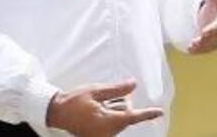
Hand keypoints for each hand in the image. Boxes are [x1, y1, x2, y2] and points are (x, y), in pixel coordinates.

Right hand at [47, 80, 162, 135]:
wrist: (56, 113)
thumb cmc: (74, 102)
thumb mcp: (96, 91)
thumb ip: (116, 89)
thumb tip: (133, 84)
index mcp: (109, 122)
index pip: (133, 116)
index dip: (148, 113)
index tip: (160, 112)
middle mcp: (108, 132)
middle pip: (125, 113)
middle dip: (118, 102)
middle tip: (101, 98)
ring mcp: (103, 135)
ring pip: (118, 117)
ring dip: (112, 107)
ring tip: (95, 104)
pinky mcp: (99, 135)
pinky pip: (110, 122)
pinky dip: (107, 113)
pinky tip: (95, 109)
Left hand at [188, 0, 216, 53]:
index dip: (214, 28)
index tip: (203, 32)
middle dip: (206, 40)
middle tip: (194, 42)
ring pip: (214, 44)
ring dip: (202, 46)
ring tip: (191, 47)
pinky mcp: (215, 40)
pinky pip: (209, 47)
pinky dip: (200, 49)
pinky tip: (191, 50)